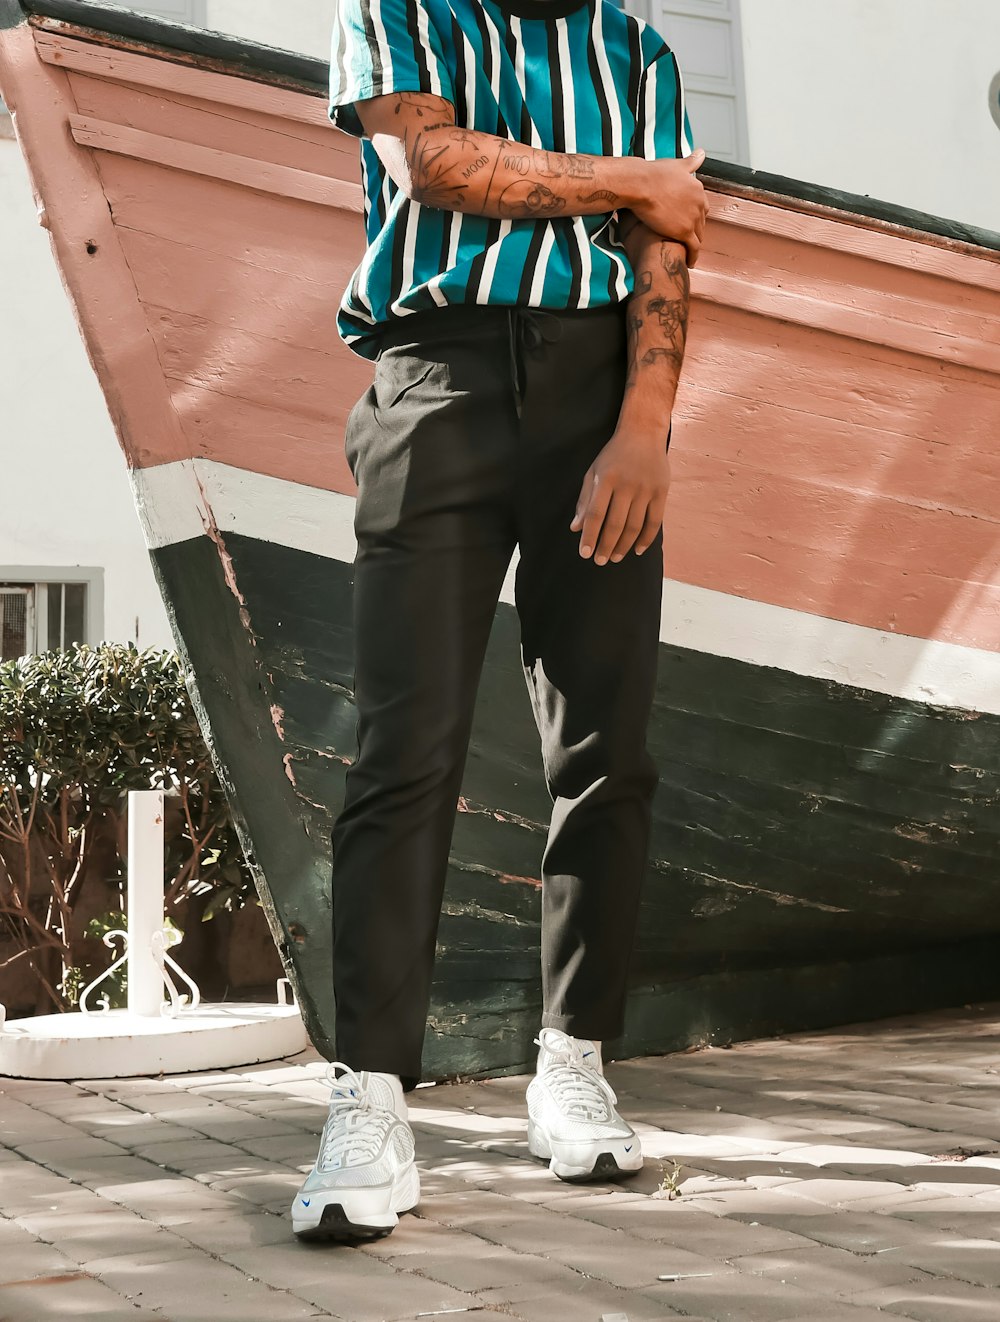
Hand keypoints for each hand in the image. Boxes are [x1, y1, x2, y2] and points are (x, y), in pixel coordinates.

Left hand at [570, 424, 671, 563]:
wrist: (644, 433)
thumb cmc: (613, 455)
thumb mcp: (593, 472)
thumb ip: (584, 500)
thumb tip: (575, 528)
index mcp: (605, 479)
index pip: (595, 514)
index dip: (589, 536)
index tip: (585, 554)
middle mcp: (626, 484)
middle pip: (615, 524)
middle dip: (606, 546)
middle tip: (600, 561)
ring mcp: (645, 488)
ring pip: (634, 526)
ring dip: (624, 545)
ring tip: (615, 557)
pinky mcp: (661, 491)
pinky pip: (654, 521)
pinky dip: (646, 539)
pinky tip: (637, 549)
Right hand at [633, 148, 707, 266]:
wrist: (641, 185)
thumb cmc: (653, 174)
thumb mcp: (676, 164)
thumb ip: (691, 161)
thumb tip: (701, 152)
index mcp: (697, 189)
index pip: (701, 206)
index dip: (694, 214)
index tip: (687, 220)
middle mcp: (700, 203)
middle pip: (701, 222)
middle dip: (695, 230)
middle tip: (686, 238)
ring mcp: (693, 219)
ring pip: (698, 236)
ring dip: (693, 244)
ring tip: (688, 252)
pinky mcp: (685, 232)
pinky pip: (693, 248)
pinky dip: (693, 257)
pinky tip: (690, 263)